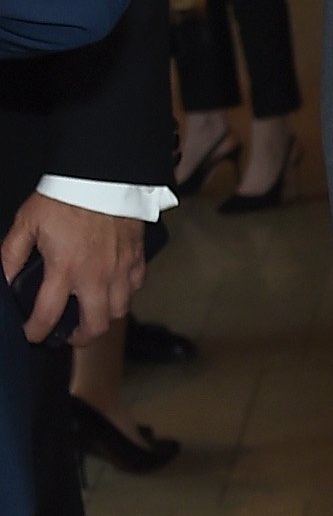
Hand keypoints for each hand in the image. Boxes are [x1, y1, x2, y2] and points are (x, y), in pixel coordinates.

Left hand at [1, 195, 146, 344]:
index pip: (48, 316)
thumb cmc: (65, 197)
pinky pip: (135, 287)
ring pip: (118, 311)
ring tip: (92, 311)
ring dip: (103, 317)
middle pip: (94, 327)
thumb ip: (11, 254)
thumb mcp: (27, 223)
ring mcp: (120, 270)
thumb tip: (3, 279)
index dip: (35, 332)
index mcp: (64, 269)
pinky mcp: (136, 258)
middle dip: (79, 338)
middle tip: (68, 334)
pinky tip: (113, 286)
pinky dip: (124, 292)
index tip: (31, 334)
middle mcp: (95, 277)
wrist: (103, 176)